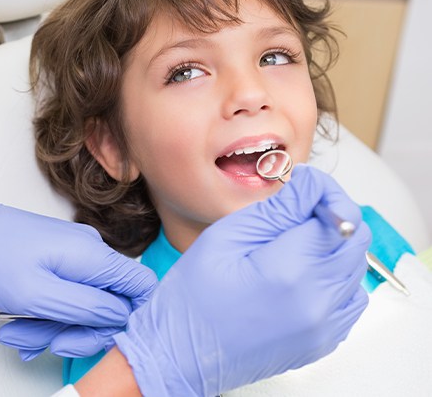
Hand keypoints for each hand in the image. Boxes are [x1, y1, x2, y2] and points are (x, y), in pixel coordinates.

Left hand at [0, 184, 156, 357]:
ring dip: (55, 326)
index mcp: (93, 255)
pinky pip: (67, 293)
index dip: (131, 315)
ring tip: (19, 333)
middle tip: (47, 343)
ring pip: (84, 302)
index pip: (142, 284)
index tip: (99, 334)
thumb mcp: (37, 295)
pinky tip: (22, 323)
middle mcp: (91, 252)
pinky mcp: (61, 258)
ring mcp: (75, 254)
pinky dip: (48, 313)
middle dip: (79, 330)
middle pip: (110, 302)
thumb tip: (121, 316)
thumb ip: (86, 308)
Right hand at [112, 165, 370, 395]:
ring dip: (333, 244)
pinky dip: (334, 275)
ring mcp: (323, 327)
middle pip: (356, 239)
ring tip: (294, 243)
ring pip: (355, 266)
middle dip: (331, 214)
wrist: (181, 353)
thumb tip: (310, 184)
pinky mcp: (322, 341)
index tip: (304, 188)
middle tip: (296, 211)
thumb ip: (277, 209)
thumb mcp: (227, 236)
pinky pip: (350, 297)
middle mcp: (317, 303)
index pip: (339, 215)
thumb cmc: (193, 297)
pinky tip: (302, 271)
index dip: (323, 192)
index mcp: (290, 271)